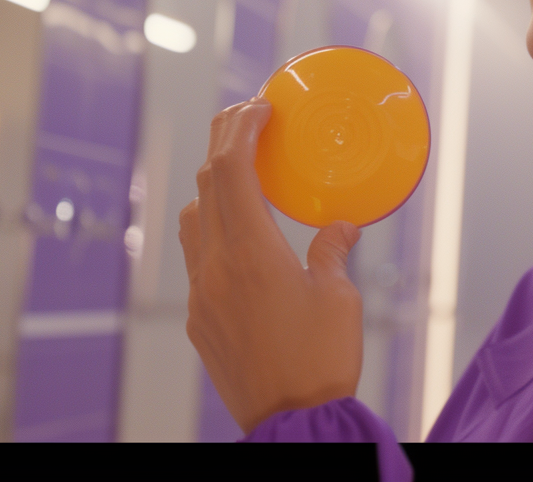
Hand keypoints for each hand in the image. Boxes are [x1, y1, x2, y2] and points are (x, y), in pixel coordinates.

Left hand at [179, 98, 363, 432]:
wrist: (291, 425)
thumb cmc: (321, 362)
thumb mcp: (339, 298)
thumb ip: (332, 252)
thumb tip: (340, 227)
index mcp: (252, 252)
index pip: (232, 170)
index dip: (242, 129)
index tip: (260, 107)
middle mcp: (216, 266)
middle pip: (206, 183)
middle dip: (224, 141)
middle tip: (247, 118)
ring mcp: (201, 293)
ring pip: (192, 218)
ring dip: (212, 185)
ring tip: (242, 174)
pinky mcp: (200, 318)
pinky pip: (196, 257)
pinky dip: (213, 228)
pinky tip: (240, 236)